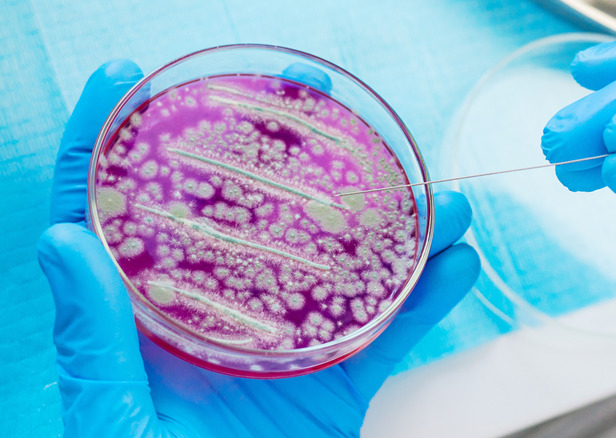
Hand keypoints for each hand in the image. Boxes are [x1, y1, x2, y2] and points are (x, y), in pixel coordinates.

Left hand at [37, 60, 479, 436]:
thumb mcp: (113, 419)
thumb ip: (96, 339)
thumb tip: (67, 241)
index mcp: (153, 315)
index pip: (124, 212)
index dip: (116, 140)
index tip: (129, 80)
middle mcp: (224, 311)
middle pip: (249, 209)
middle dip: (282, 143)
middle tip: (311, 94)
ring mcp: (289, 341)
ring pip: (341, 262)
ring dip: (393, 222)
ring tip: (433, 191)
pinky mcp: (340, 381)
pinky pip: (391, 330)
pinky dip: (429, 296)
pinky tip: (455, 261)